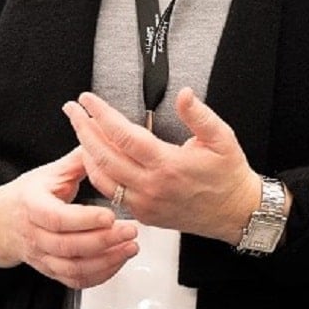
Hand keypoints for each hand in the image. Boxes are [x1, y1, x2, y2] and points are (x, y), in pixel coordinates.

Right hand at [0, 147, 138, 288]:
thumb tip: (101, 140)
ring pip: (74, 268)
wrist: (2, 222)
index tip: (110, 214)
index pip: (57, 218)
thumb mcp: (49, 173)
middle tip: (131, 231)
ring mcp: (42, 256)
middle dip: (104, 241)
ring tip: (130, 247)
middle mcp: (36, 235)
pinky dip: (99, 276)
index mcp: (33, 205)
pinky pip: (76, 281)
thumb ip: (77, 161)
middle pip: (69, 246)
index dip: (85, 219)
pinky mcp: (51, 271)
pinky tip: (118, 261)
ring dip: (106, 261)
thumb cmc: (29, 194)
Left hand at [63, 87, 262, 244]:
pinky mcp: (144, 214)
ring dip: (85, 151)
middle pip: (104, 155)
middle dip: (83, 128)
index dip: (102, 115)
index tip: (88, 100)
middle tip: (72, 109)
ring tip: (78, 129)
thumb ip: (199, 114)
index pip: (123, 136)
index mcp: (167, 165)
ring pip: (102, 177)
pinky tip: (92, 158)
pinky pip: (110, 193)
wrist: (236, 212)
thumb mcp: (222, 138)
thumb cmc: (229, 175)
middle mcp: (151, 186)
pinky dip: (96, 174)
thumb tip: (184, 94)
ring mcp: (145, 203)